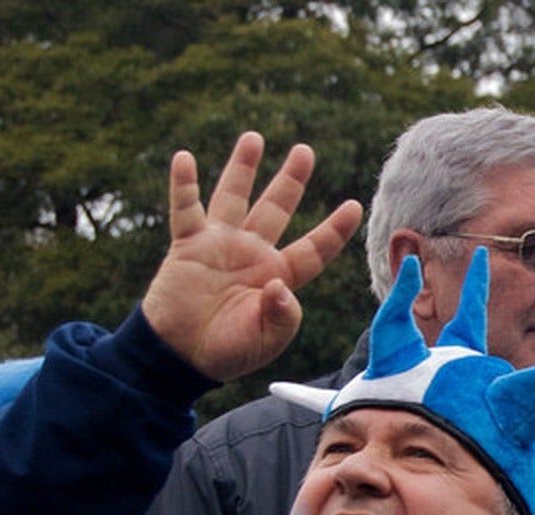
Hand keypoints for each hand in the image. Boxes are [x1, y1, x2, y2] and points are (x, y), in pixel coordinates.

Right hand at [139, 132, 363, 381]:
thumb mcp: (266, 339)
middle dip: (291, 180)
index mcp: (279, 276)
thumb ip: (283, 314)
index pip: (314, 248)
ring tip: (254, 137)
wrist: (180, 357)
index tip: (354, 205)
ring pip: (234, 197)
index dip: (334, 228)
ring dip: (242, 167)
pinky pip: (186, 209)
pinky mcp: (188, 246)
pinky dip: (184, 184)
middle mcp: (252, 254)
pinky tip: (184, 157)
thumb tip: (281, 285)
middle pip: (276, 208)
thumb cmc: (227, 352)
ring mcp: (219, 246)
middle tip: (305, 150)